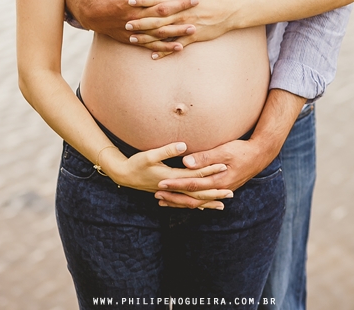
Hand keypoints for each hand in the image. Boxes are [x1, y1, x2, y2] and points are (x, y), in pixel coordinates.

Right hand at [65, 0, 199, 51]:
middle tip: (198, 2)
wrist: (95, 12)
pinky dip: (165, 47)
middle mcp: (138, 12)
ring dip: (177, 29)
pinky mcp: (134, 39)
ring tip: (193, 28)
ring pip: (160, 29)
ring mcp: (137, 27)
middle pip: (163, 9)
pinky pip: (152, 44)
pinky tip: (179, 47)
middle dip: (181, 6)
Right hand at [102, 141, 233, 210]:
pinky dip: (195, 204)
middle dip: (214, 193)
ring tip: (222, 204)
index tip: (224, 167)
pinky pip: (185, 202)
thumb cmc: (136, 164)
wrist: (123, 176)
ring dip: (207, 202)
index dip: (210, 170)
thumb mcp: (150, 155)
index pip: (195, 174)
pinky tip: (202, 207)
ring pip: (192, 200)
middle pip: (197, 192)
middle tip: (230, 193)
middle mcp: (173, 188)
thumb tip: (184, 146)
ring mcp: (171, 193)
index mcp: (172, 177)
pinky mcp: (168, 193)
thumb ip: (167, 150)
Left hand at [125, 0, 236, 55]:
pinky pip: (175, 46)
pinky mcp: (192, 38)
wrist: (229, 13)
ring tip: (133, 39)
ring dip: (147, 37)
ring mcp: (186, 27)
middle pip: (157, 18)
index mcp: (181, 0)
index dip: (144, 0)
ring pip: (163, 34)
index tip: (130, 0)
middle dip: (140, 21)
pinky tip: (153, 56)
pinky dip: (164, 52)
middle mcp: (181, 14)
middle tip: (126, 23)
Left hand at [153, 137, 275, 208]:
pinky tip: (184, 201)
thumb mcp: (224, 150)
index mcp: (218, 180)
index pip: (192, 185)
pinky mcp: (222, 188)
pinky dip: (192, 201)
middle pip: (193, 197)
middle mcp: (219, 189)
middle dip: (174, 197)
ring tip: (165, 200)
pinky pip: (204, 199)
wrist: (260, 155)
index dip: (176, 184)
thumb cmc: (241, 150)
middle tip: (157, 196)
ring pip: (198, 201)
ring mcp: (221, 190)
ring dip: (181, 201)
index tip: (161, 184)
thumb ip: (205, 157)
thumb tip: (186, 162)